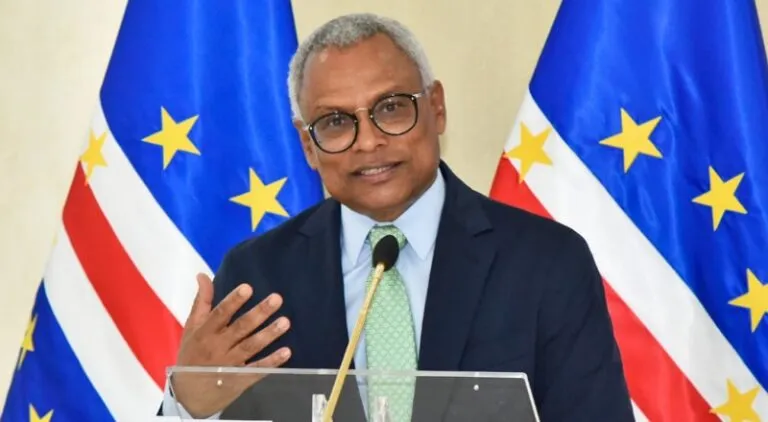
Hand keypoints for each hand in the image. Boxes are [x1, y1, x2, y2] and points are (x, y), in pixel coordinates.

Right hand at [169, 273, 291, 417]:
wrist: (188, 395)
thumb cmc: (191, 355)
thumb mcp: (191, 328)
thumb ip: (201, 302)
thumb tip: (203, 275)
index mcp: (205, 332)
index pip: (220, 314)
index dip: (233, 301)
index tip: (248, 288)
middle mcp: (217, 347)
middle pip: (240, 328)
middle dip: (259, 313)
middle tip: (277, 299)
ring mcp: (230, 364)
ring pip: (251, 347)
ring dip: (269, 334)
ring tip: (286, 322)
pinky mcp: (240, 378)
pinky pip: (257, 369)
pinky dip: (272, 362)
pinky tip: (287, 352)